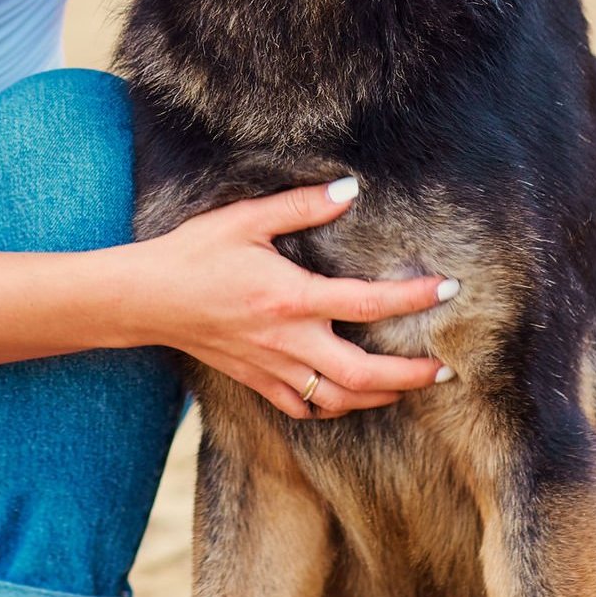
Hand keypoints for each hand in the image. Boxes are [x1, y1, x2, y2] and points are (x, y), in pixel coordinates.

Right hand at [129, 177, 456, 418]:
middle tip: (447, 368)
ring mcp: (272, 368)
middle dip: (412, 375)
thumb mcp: (246, 219)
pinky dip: (333, 407)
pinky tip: (348, 396)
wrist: (147, 298)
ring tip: (410, 386)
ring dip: (381, 397)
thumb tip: (350, 189)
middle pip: (364, 374)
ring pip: (339, 400)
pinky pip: (304, 408)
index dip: (413, 298)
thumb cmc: (195, 253)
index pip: (368, 304)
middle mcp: (288, 341)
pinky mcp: (256, 381)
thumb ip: (302, 204)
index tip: (448, 290)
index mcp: (292, 298)